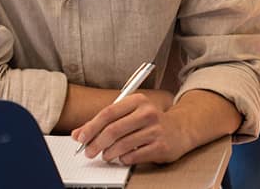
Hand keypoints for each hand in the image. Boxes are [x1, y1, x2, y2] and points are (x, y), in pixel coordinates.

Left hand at [70, 93, 188, 164]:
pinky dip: (123, 159)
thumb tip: (78, 134)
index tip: (80, 137)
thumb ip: (104, 122)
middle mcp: (147, 112)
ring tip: (105, 155)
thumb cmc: (149, 121)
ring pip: (123, 144)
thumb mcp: (129, 114)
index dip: (91, 126)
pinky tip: (121, 158)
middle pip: (114, 129)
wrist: (180, 129)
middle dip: (97, 143)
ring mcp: (156, 129)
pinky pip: (135, 155)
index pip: (108, 112)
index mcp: (137, 100)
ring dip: (109, 153)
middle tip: (88, 152)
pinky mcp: (161, 146)